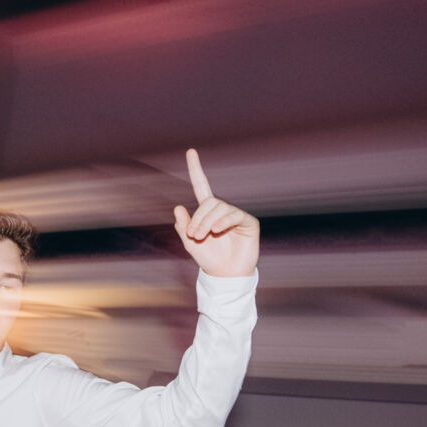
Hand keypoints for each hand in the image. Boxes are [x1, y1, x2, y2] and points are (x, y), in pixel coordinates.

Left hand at [172, 149, 257, 278]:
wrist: (225, 275)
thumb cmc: (208, 259)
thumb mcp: (190, 243)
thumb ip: (183, 226)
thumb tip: (178, 207)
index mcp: (207, 212)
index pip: (202, 186)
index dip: (196, 169)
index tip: (190, 151)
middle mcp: (222, 210)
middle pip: (209, 202)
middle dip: (198, 217)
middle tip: (193, 235)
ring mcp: (236, 215)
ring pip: (220, 208)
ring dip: (207, 221)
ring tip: (203, 236)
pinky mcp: (248, 222)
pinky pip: (234, 215)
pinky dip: (223, 221)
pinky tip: (217, 231)